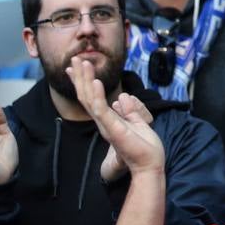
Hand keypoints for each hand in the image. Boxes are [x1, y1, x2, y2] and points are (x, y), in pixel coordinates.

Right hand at [69, 57, 163, 178]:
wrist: (150, 165)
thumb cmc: (145, 148)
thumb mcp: (138, 123)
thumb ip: (129, 110)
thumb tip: (122, 98)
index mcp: (108, 120)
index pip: (91, 99)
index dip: (83, 83)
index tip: (76, 68)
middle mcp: (103, 122)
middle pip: (86, 96)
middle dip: (79, 77)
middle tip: (74, 59)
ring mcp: (106, 125)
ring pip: (89, 100)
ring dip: (85, 80)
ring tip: (82, 62)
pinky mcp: (112, 129)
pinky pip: (101, 110)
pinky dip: (97, 95)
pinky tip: (94, 81)